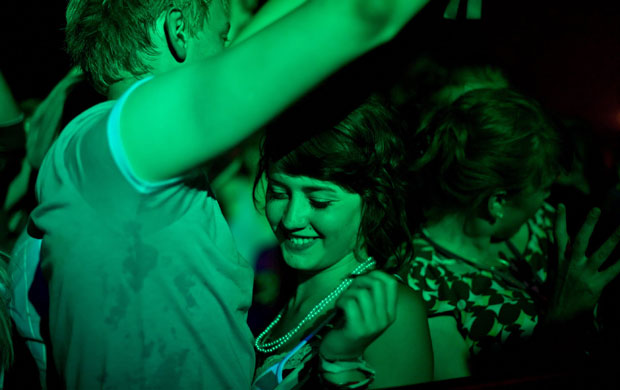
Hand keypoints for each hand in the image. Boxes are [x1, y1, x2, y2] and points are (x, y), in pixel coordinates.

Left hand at [319, 270, 397, 359]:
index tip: (363, 279)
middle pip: (376, 284)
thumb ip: (371, 293)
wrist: (342, 353)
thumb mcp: (368, 310)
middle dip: (359, 280)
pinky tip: (338, 307)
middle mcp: (385, 319)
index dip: (376, 274)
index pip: (392, 283)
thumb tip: (366, 273)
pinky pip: (350, 304)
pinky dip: (341, 301)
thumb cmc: (352, 325)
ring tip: (343, 301)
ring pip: (362, 293)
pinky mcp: (357, 330)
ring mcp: (372, 325)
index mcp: (390, 312)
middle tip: (350, 290)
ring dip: (347, 293)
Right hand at [547, 204, 619, 322]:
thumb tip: (569, 252)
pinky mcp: (594, 285)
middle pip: (580, 240)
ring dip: (613, 239)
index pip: (558, 237)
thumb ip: (565, 263)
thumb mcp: (557, 277)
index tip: (561, 206)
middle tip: (595, 209)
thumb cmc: (559, 298)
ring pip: (600, 252)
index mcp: (560, 262)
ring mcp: (583, 274)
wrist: (558, 317)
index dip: (559, 221)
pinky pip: (612, 271)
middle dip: (588, 224)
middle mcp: (570, 265)